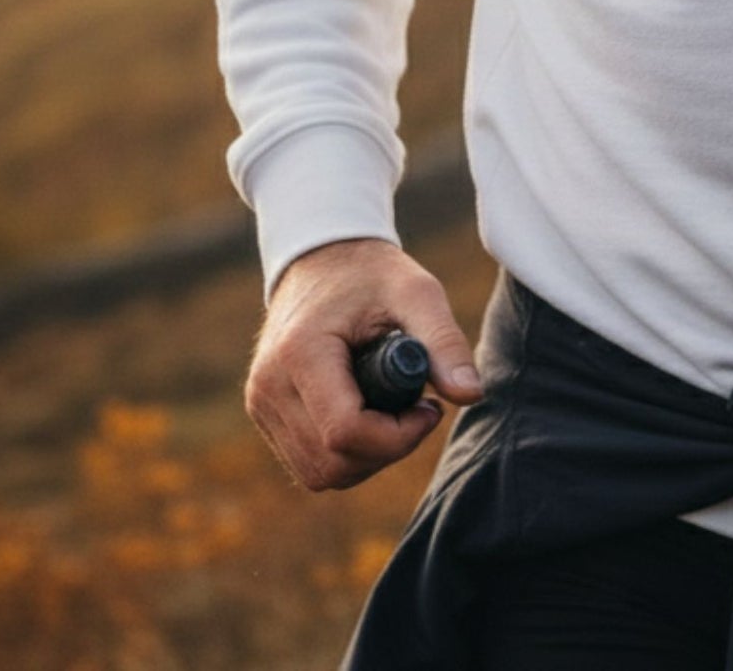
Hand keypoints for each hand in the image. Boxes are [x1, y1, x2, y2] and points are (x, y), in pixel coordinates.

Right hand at [245, 236, 482, 490]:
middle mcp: (269, 385)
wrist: (322, 258)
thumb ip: (444, 341)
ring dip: (367, 456)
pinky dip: (346, 454)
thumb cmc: (372, 274)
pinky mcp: (264, 412)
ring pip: (318, 474)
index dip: (398, 436)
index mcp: (301, 352)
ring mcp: (261, 402)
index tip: (429, 406)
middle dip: (387, 449)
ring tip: (395, 408)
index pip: (345, 432)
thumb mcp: (417, 293)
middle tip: (417, 408)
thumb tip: (471, 394)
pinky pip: (308, 462)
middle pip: (332, 463)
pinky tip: (370, 413)